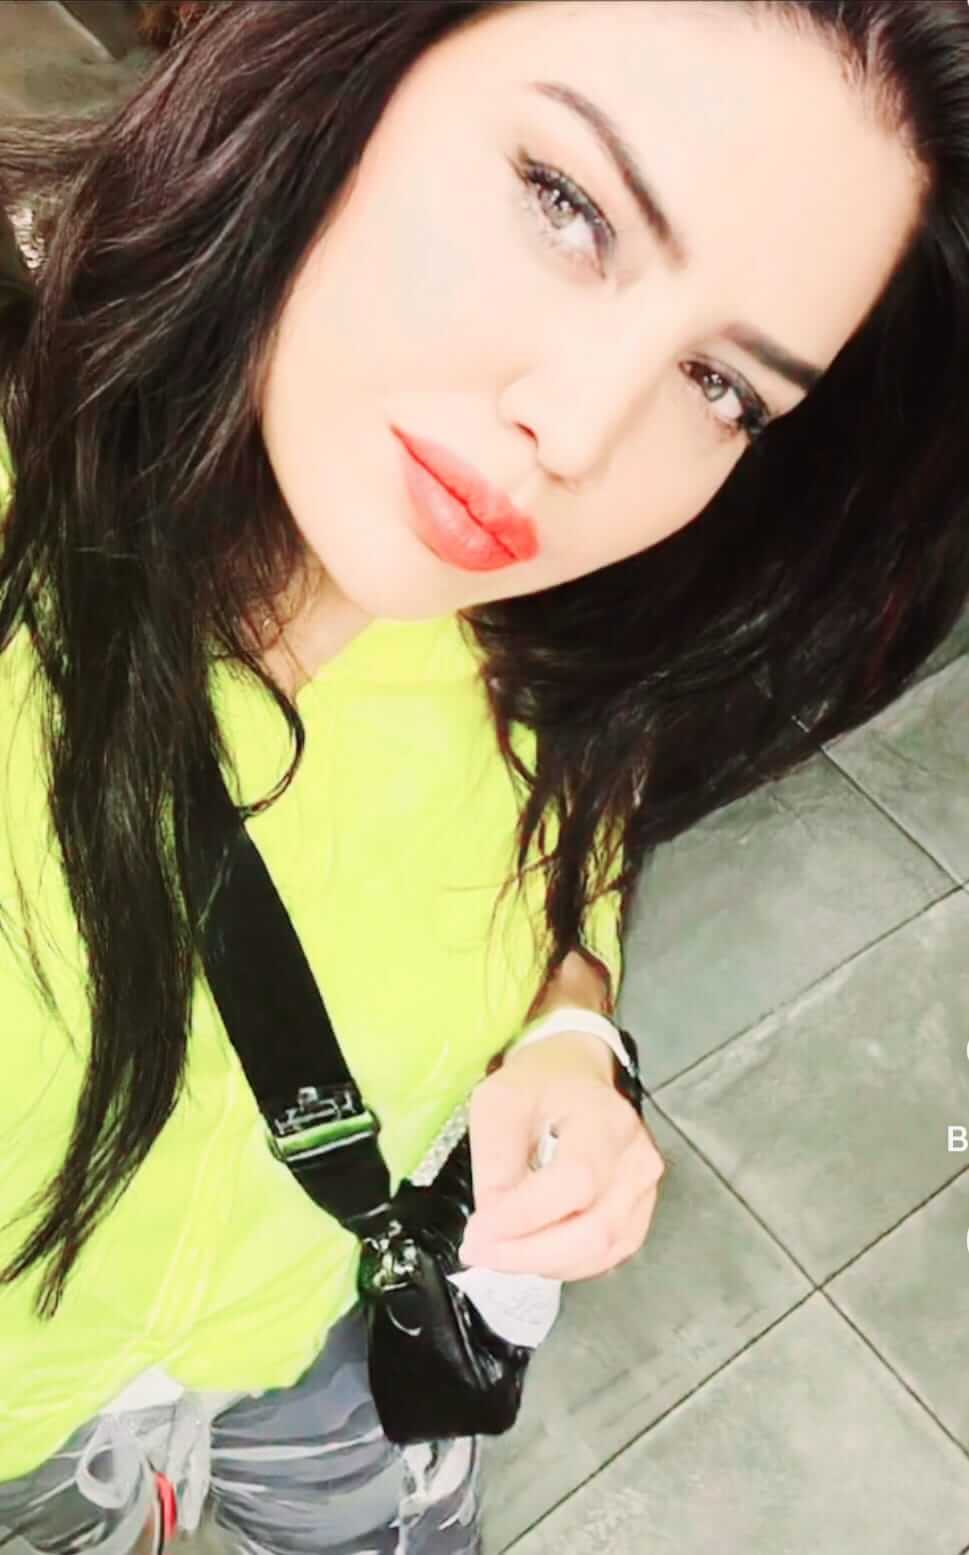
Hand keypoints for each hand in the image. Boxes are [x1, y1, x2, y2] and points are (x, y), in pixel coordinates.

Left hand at [461, 1032, 665, 1281]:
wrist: (575, 1076)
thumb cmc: (537, 1086)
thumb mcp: (498, 1103)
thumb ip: (495, 1160)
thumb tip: (493, 1222)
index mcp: (604, 1119)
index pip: (575, 1181)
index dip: (526, 1215)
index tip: (478, 1231)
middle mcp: (636, 1158)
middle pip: (594, 1229)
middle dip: (528, 1253)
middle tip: (479, 1252)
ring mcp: (644, 1189)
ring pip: (600, 1251)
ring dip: (542, 1262)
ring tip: (499, 1250)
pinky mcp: (638, 1212)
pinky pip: (606, 1255)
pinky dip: (564, 1264)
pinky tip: (531, 1251)